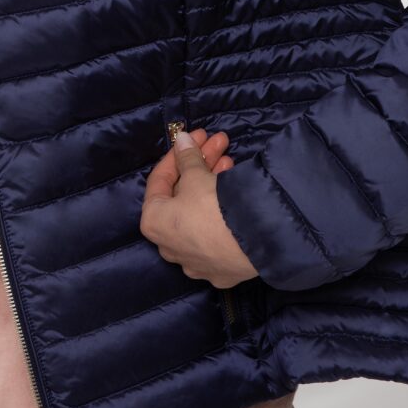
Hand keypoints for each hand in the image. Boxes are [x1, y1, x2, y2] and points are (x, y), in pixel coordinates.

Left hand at [140, 127, 258, 286]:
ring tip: (230, 162)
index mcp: (153, 223)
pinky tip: (232, 195)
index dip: (177, 153)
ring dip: (211, 185)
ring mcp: (195, 261)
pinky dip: (219, 213)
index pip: (159, 180)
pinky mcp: (219, 270)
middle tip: (218, 144)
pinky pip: (213, 234)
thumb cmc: (213, 207)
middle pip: (181, 196)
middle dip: (199, 166)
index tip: (194, 137)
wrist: (254, 246)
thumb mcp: (197, 176)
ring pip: (198, 215)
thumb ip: (187, 156)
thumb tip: (181, 139)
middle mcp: (168, 246)